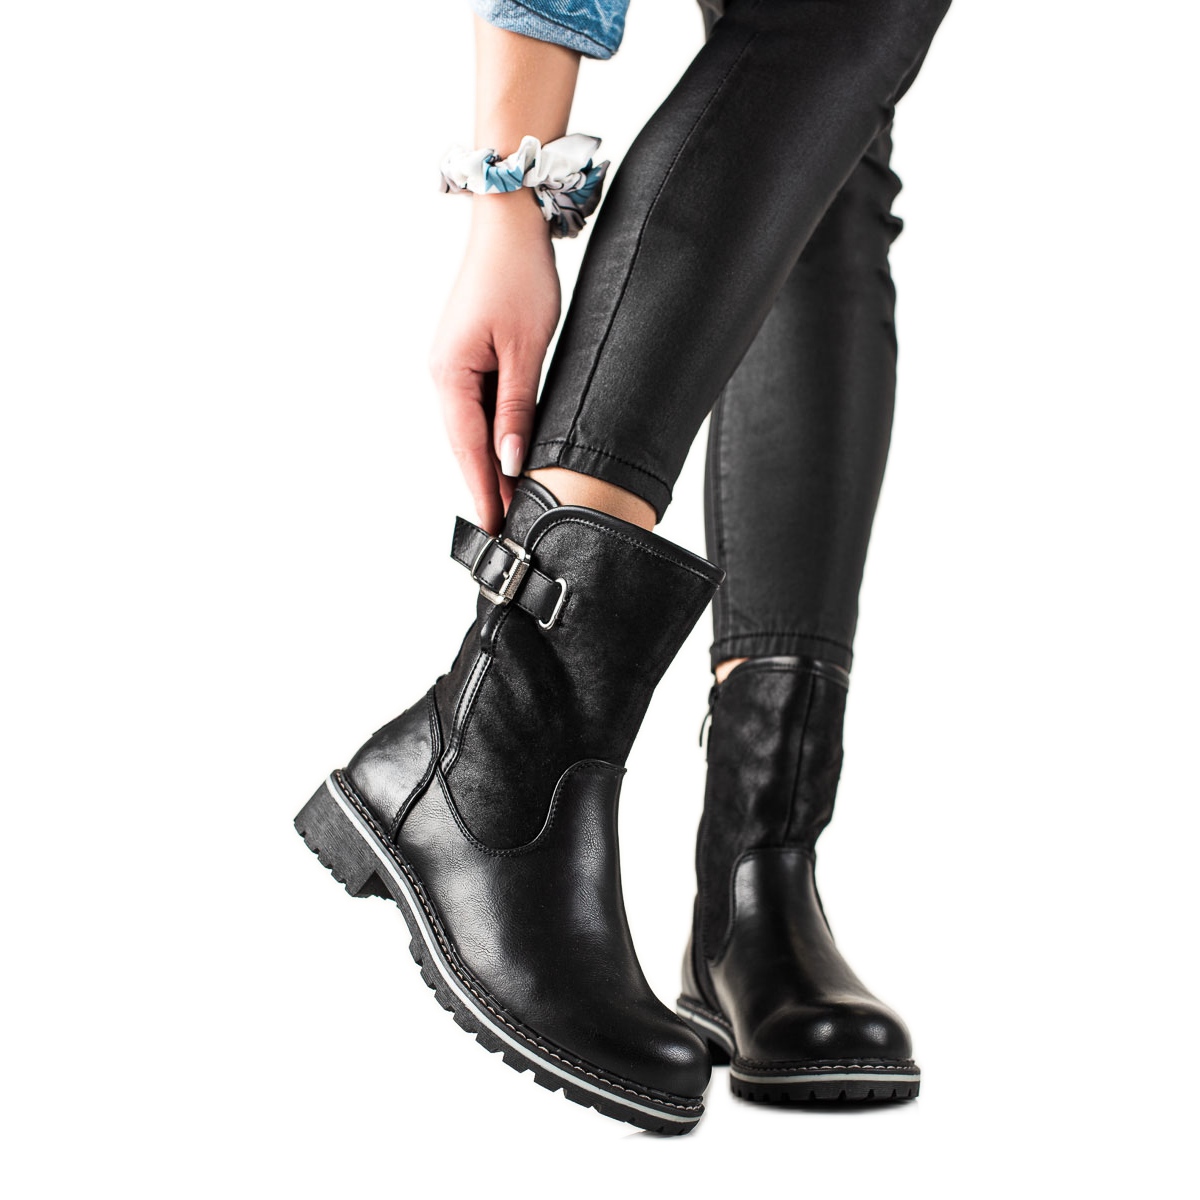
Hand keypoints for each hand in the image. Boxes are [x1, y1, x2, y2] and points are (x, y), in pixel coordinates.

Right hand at [428, 190, 560, 534]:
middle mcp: (443, 375)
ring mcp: (453, 366)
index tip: (494, 528)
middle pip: (465, 444)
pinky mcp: (468, 358)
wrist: (509, 224)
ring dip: (489, 464)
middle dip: (485, 486)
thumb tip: (509, 461)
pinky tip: (508, 458)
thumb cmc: (518, 276)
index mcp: (449, 375)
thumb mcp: (526, 349)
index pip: (468, 448)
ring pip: (472, 429)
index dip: (483, 491)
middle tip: (505, 530)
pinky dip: (493, 435)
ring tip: (511, 503)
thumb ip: (518, 408)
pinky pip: (479, 408)